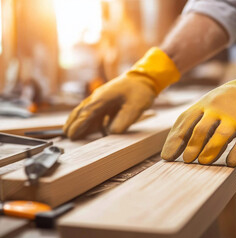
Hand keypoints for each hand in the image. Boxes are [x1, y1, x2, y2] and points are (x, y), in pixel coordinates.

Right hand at [63, 47, 179, 139]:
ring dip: (79, 122)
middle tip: (65, 135)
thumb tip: (110, 133)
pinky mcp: (107, 100)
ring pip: (86, 111)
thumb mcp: (135, 107)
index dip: (78, 125)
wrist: (145, 77)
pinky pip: (95, 111)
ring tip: (72, 134)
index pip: (87, 113)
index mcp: (103, 97)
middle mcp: (99, 97)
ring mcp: (102, 98)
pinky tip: (90, 129)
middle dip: (72, 123)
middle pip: (81, 111)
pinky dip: (89, 120)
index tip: (71, 135)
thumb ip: (123, 121)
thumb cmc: (140, 91)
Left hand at [161, 49, 235, 166]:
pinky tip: (230, 163)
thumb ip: (195, 119)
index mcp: (204, 104)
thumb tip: (177, 145)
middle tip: (186, 161)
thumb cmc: (230, 100)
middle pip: (200, 130)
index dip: (174, 141)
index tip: (166, 157)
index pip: (184, 122)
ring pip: (220, 136)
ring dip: (210, 151)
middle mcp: (218, 109)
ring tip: (203, 162)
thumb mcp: (210, 102)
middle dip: (191, 147)